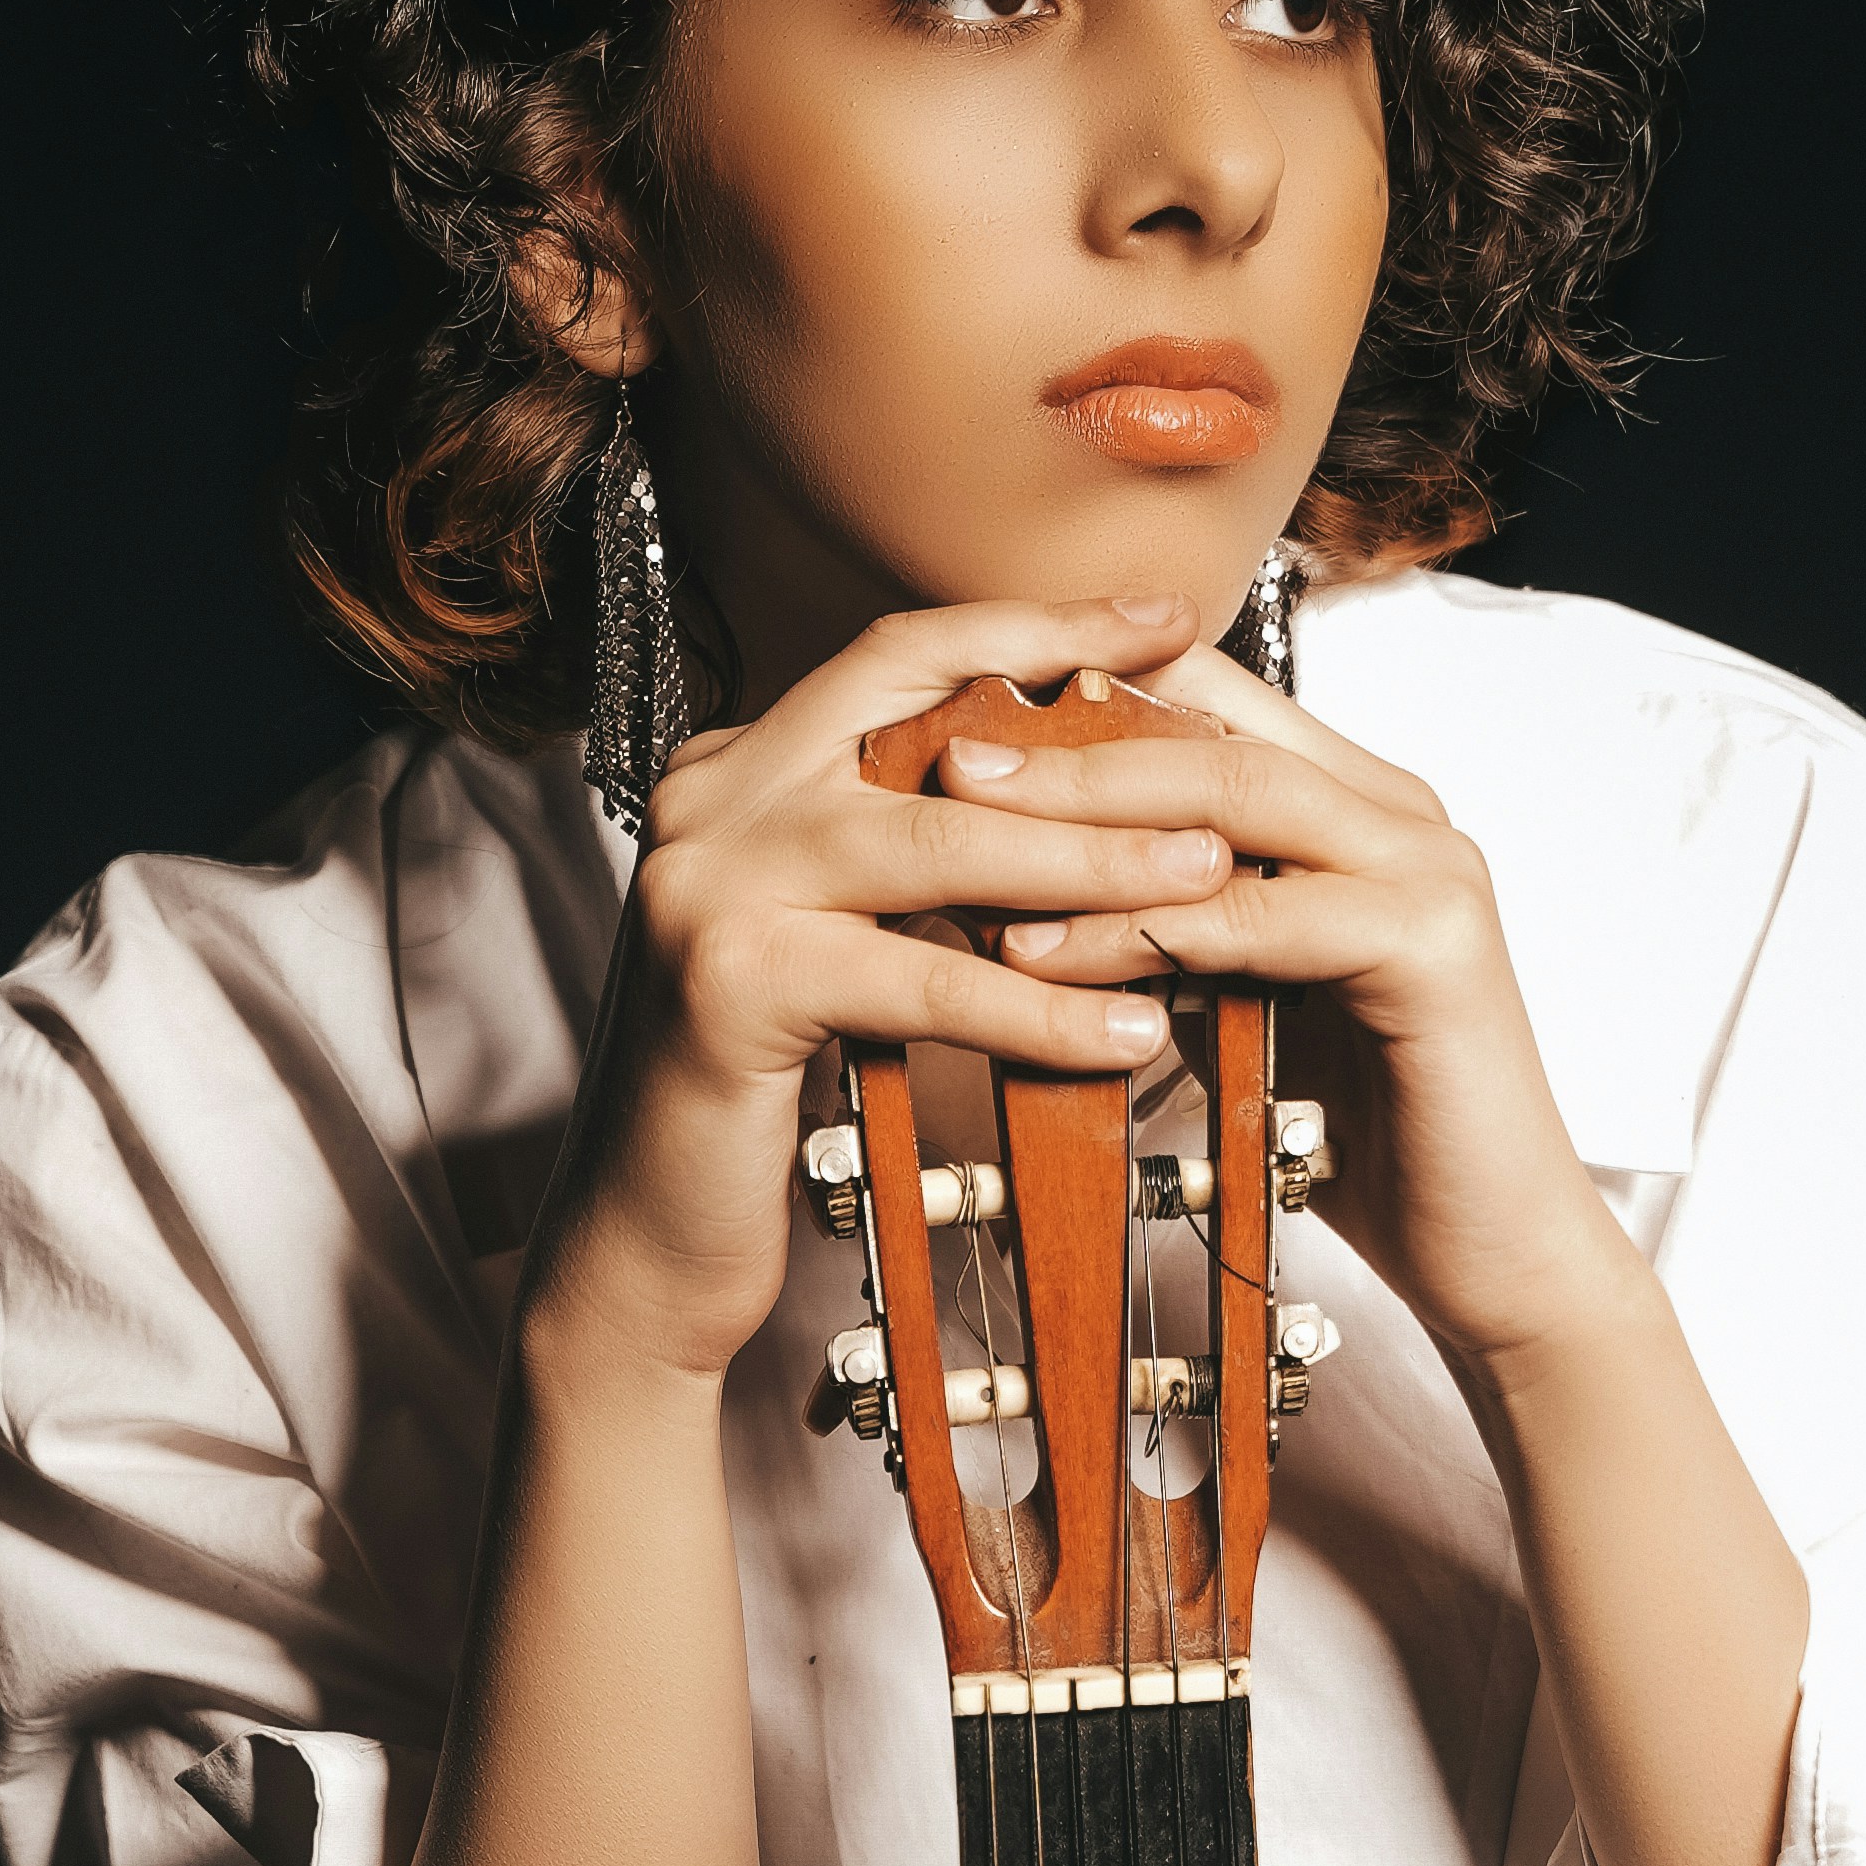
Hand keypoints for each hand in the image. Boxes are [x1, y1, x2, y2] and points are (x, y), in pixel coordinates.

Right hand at [522, 584, 1242, 1390]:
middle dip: (1084, 730)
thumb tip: (1072, 801)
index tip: (1160, 623)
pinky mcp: (727, 981)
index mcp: (736, 768)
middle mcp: (708, 798)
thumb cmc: (762, 1103)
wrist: (646, 1242)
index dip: (1033, 628)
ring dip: (1091, 860)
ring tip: (1207, 880)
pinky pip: (923, 979)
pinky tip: (1128, 1033)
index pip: (900, 657)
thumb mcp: (838, 943)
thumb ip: (909, 861)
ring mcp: (707, 882)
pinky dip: (1039, 1006)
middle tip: (1219, 751)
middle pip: (924, 713)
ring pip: (939, 843)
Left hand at [971, 651, 1643, 1377]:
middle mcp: (1407, 819)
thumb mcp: (1254, 1007)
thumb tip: (1043, 902)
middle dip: (1075, 743)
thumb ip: (1188, 935)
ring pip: (1236, 807)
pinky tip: (1049, 954)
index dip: (1100, 701)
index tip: (976, 723)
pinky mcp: (1434, 948)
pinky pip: (1263, 918)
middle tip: (953, 763)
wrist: (1495, 1252)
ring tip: (972, 844)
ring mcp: (1431, 874)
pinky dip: (1150, 934)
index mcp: (1367, 812)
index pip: (1221, 711)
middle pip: (1219, 737)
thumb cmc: (1374, 1138)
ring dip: (1093, 824)